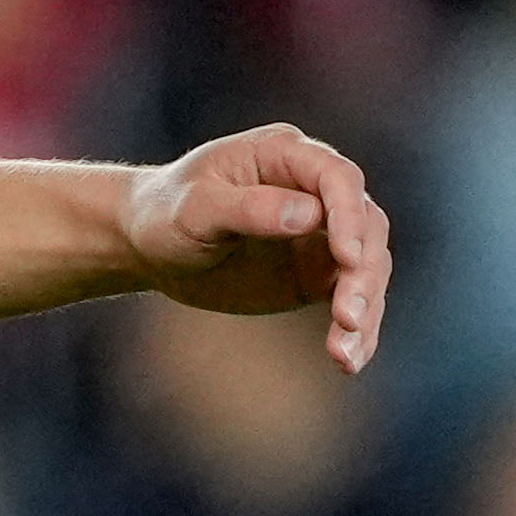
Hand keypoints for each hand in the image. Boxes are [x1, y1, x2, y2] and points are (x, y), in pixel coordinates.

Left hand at [123, 122, 392, 373]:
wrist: (148, 245)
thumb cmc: (165, 213)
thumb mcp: (194, 208)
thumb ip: (248, 208)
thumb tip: (309, 215)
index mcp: (285, 154)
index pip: (338, 178)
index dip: (349, 216)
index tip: (347, 258)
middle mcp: (315, 191)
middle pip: (366, 226)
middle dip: (362, 273)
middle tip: (346, 317)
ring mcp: (321, 233)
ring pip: (368, 267)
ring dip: (364, 308)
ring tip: (345, 353)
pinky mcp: (318, 273)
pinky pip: (351, 298)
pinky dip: (356, 330)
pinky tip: (347, 360)